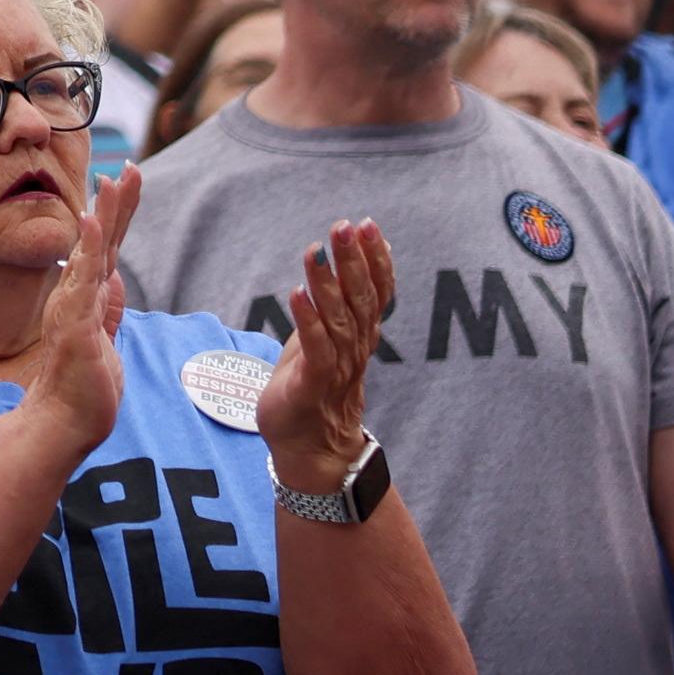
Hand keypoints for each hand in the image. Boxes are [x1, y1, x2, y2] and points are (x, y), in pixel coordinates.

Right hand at [5, 165, 138, 458]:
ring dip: (103, 216)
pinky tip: (92, 223)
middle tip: (130, 167)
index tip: (129, 180)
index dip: (119, 214)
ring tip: (112, 182)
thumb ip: (108, 309)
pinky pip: (84, 281)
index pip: (107, 248)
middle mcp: (76, 295)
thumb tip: (116, 279)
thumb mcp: (104, 340)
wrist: (62, 423)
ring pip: (92, 253)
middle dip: (117, 203)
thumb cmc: (82, 388)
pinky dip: (88, 250)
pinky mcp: (75, 325)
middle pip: (101, 241)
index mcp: (86, 297)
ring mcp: (73, 307)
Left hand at [257, 215, 392, 496]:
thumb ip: (340, 303)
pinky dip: (308, 323)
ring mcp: (336, 368)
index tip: (369, 225)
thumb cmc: (314, 386)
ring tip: (315, 252)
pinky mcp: (312, 386)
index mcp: (360, 336)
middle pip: (360, 301)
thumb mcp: (327, 337)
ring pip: (338, 322)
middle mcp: (355, 350)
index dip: (375, 259)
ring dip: (326, 286)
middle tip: (345, 226)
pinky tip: (296, 295)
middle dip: (353, 262)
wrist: (309, 449)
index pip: (377, 293)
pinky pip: (316, 352)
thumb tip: (347, 263)